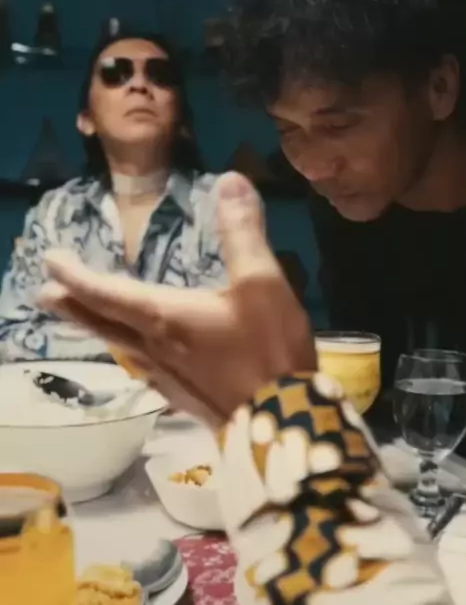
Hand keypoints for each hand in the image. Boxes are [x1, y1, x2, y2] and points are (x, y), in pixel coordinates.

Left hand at [38, 172, 315, 427]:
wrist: (283, 424)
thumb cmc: (269, 351)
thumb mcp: (264, 284)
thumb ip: (243, 233)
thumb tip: (229, 180)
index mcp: (164, 317)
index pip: (106, 293)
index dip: (75, 275)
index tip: (50, 260)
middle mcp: (154, 348)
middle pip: (102, 324)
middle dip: (72, 306)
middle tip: (43, 294)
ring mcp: (167, 378)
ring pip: (120, 347)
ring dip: (96, 328)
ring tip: (83, 318)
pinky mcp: (185, 398)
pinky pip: (143, 368)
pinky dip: (128, 351)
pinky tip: (138, 356)